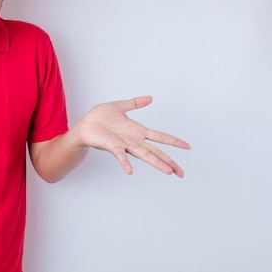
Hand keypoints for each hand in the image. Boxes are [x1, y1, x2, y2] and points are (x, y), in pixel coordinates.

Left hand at [74, 96, 189, 176]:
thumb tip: (150, 98)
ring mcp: (124, 145)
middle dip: (169, 161)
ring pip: (144, 155)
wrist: (84, 125)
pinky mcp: (112, 146)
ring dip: (156, 163)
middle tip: (181, 173)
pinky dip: (125, 163)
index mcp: (137, 131)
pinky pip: (120, 156)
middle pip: (156, 152)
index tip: (187, 146)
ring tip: (168, 172)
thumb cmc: (99, 118)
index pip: (159, 136)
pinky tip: (130, 171)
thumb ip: (135, 103)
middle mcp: (133, 140)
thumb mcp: (119, 106)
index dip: (173, 141)